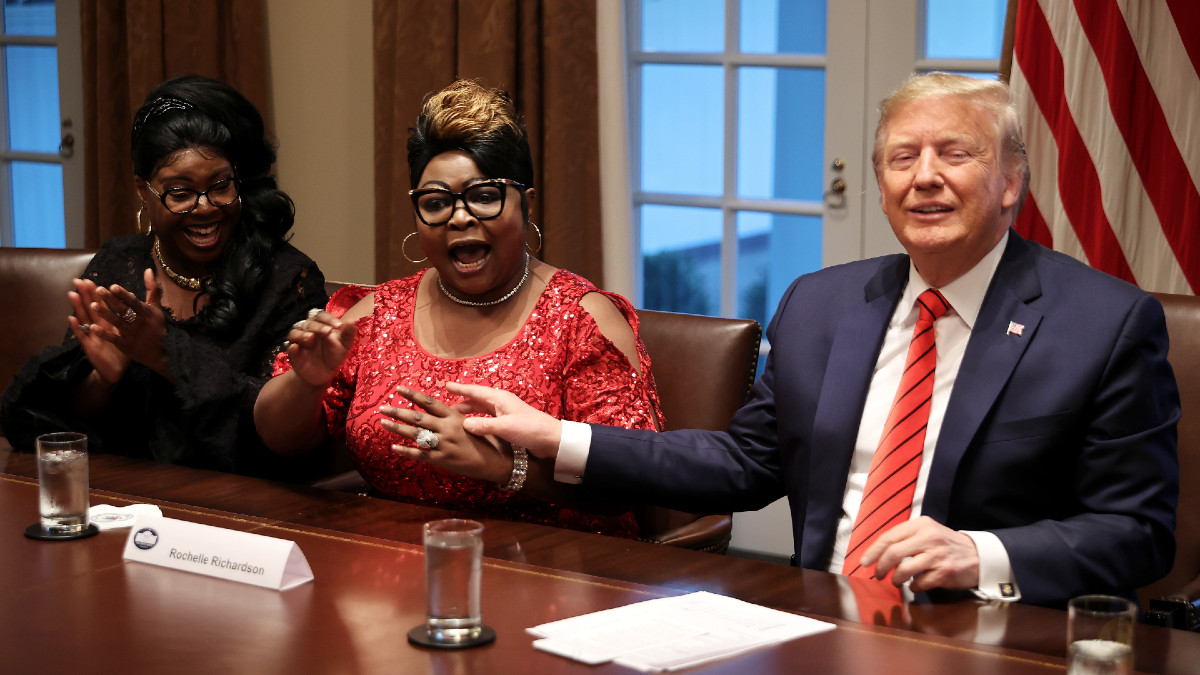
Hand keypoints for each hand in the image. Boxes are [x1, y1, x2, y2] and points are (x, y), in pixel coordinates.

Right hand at [67, 278, 128, 382]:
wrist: (117, 370)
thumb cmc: (124, 349)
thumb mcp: (128, 332)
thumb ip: (130, 317)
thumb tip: (132, 301)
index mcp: (109, 322)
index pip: (102, 305)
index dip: (96, 293)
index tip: (91, 281)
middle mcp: (98, 326)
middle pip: (91, 308)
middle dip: (85, 295)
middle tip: (79, 281)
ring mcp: (92, 336)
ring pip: (85, 318)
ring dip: (78, 307)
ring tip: (72, 294)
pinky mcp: (90, 346)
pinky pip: (83, 336)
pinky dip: (77, 327)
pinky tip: (71, 318)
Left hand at [87, 269, 168, 374]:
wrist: (161, 352)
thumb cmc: (157, 326)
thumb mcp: (156, 307)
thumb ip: (152, 288)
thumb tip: (147, 270)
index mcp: (146, 313)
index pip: (134, 302)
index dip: (123, 295)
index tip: (113, 287)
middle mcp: (138, 323)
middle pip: (123, 310)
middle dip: (111, 300)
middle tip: (99, 290)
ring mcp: (131, 334)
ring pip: (116, 322)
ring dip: (105, 314)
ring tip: (93, 305)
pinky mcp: (125, 345)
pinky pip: (113, 338)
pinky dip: (103, 333)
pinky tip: (92, 327)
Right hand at [283, 308, 356, 387]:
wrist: (325, 373)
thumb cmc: (335, 355)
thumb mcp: (344, 345)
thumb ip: (348, 333)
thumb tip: (353, 320)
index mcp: (321, 325)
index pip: (321, 316)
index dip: (328, 319)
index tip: (338, 326)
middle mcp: (308, 330)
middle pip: (308, 323)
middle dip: (317, 326)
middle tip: (327, 332)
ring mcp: (299, 341)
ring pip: (295, 332)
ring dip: (302, 334)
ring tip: (311, 338)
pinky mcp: (293, 353)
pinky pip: (289, 347)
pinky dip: (292, 347)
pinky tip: (296, 348)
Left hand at [382, 386, 512, 483]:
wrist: (498, 462)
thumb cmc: (489, 440)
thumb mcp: (474, 422)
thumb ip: (456, 417)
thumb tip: (442, 410)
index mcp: (455, 417)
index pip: (429, 403)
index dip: (413, 396)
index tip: (399, 389)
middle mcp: (447, 428)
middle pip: (417, 418)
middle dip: (397, 412)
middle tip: (382, 407)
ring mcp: (444, 445)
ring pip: (415, 435)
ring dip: (397, 428)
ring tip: (383, 422)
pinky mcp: (442, 460)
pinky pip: (420, 454)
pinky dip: (405, 451)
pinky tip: (393, 447)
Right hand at [447, 382, 562, 457]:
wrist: (550, 439)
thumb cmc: (530, 429)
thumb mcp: (504, 427)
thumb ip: (483, 425)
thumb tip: (464, 424)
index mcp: (499, 398)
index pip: (475, 391)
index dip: (460, 389)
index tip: (446, 385)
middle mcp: (500, 403)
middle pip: (476, 400)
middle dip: (461, 402)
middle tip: (445, 407)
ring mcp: (504, 413)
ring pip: (481, 410)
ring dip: (468, 413)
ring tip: (454, 417)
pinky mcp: (507, 423)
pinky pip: (487, 419)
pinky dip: (477, 421)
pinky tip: (471, 428)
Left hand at [860, 516, 979, 591]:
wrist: (978, 555)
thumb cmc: (946, 545)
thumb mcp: (927, 532)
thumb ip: (906, 538)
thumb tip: (878, 552)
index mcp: (921, 525)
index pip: (889, 537)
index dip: (873, 551)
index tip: (864, 562)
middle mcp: (929, 537)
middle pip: (894, 553)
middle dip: (881, 567)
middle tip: (878, 575)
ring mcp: (937, 555)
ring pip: (904, 569)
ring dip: (896, 579)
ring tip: (896, 581)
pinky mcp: (945, 571)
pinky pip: (920, 583)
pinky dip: (913, 587)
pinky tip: (915, 586)